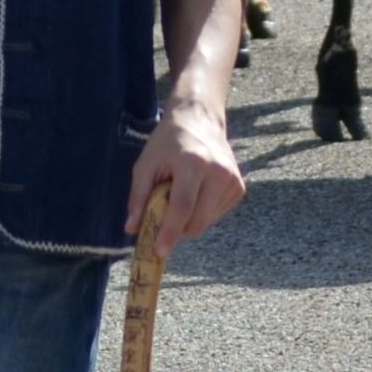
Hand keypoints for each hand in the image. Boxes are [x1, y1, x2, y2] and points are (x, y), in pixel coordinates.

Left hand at [125, 106, 245, 252]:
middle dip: (177, 228)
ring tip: (182, 192)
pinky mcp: (239, 188)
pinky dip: (201, 212)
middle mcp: (219, 172)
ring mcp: (232, 180)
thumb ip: (138, 197)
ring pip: (206, 223)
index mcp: (194, 163)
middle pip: (196, 221)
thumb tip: (132, 229)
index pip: (182, 207)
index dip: (170, 232)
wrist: (199, 120)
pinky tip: (197, 192)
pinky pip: (215, 216)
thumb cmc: (167, 143)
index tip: (159, 252)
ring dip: (189, 219)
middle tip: (162, 213)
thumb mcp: (145, 165)